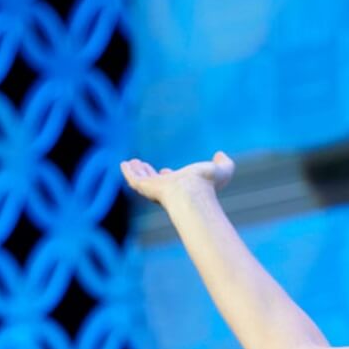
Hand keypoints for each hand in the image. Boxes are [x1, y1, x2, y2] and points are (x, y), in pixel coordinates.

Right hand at [119, 151, 234, 207]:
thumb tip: (221, 154)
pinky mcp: (145, 187)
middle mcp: (169, 190)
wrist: (193, 193)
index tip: (167, 171)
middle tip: (143, 165)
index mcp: (184, 187)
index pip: (174, 183)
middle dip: (150, 174)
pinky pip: (133, 180)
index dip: (170, 177)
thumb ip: (224, 163)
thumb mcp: (221, 170)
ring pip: (143, 180)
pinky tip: (123, 164)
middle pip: (155, 182)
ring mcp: (155, 190)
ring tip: (131, 162)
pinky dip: (128, 172)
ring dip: (137, 171)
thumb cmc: (207, 184)